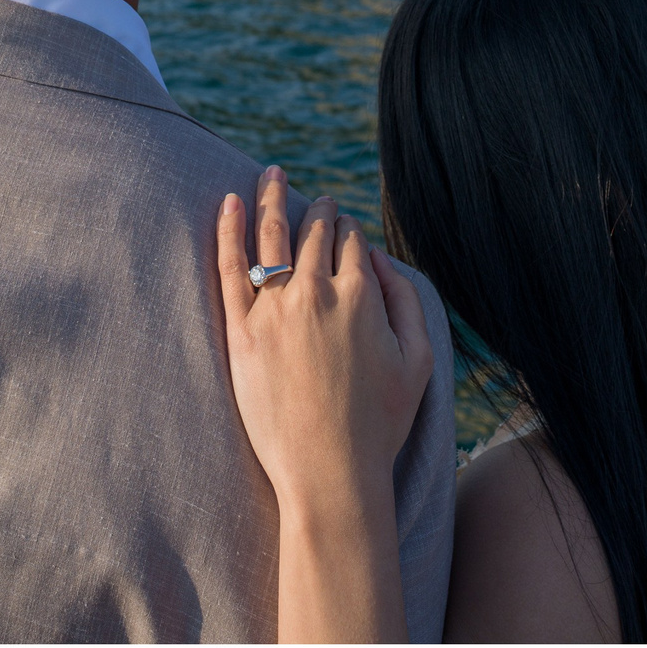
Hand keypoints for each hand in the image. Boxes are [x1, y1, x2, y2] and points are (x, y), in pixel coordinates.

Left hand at [218, 168, 434, 522]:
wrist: (330, 473)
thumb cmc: (380, 424)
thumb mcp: (418, 361)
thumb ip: (406, 301)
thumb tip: (380, 258)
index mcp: (363, 296)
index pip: (352, 241)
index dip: (348, 228)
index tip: (342, 225)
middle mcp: (317, 293)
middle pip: (313, 232)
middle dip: (316, 207)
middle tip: (313, 195)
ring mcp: (275, 310)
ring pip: (271, 236)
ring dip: (271, 197)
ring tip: (270, 174)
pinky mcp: (241, 331)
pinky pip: (230, 267)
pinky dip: (230, 229)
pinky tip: (229, 204)